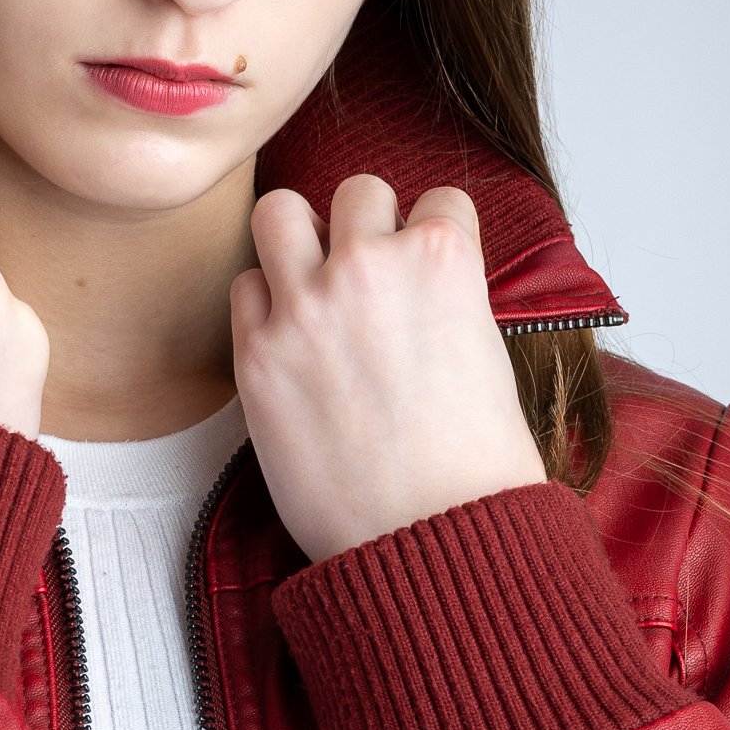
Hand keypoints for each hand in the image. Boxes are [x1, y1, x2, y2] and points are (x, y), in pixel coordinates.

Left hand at [231, 177, 545, 564]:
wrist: (430, 540)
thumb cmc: (474, 469)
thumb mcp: (487, 358)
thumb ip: (448, 303)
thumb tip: (423, 292)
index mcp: (444, 260)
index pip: (440, 199)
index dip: (434, 235)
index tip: (426, 267)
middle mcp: (370, 266)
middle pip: (358, 190)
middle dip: (364, 225)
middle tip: (365, 273)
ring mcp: (306, 305)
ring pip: (279, 211)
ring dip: (297, 238)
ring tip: (310, 280)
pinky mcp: (257, 353)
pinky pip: (242, 287)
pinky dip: (263, 304)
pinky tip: (287, 339)